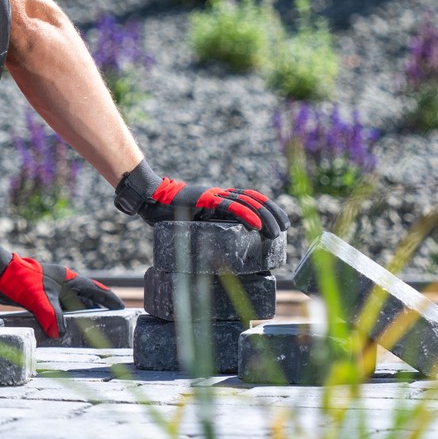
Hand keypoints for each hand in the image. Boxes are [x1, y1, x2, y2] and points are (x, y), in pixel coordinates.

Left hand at [0, 240, 122, 337]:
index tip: (123, 309)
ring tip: (90, 332)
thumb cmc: (20, 279)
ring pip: (72, 308)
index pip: (97, 291)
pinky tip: (63, 332)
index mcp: (70, 280)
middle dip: (98, 312)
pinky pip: (58, 313)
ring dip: (80, 318)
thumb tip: (60, 333)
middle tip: (109, 325)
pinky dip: (63, 322)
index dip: (110, 301)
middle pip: (87, 300)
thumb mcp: (39, 298)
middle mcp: (64, 286)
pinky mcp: (41, 300)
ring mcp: (53, 293)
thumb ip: (51, 315)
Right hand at [114, 160, 286, 239]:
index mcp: (222, 198)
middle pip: (255, 199)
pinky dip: (246, 215)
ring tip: (275, 231)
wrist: (152, 200)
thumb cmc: (172, 214)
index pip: (252, 199)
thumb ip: (213, 227)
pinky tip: (256, 225)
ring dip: (264, 217)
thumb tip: (225, 244)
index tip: (283, 221)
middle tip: (285, 228)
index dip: (269, 208)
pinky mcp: (207, 199)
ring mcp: (214, 195)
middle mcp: (221, 194)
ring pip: (247, 202)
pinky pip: (230, 207)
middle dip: (273, 213)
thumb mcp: (199, 222)